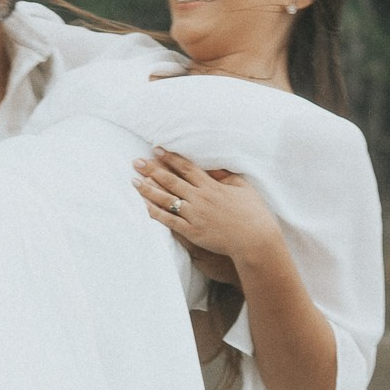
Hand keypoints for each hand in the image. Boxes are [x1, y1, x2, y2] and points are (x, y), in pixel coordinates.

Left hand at [134, 150, 281, 267]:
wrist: (255, 239)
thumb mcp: (243, 187)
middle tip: (136, 161)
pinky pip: (170, 221)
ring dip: (148, 189)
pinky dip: (156, 213)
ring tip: (134, 181)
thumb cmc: (254, 213)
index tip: (157, 150)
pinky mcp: (193, 232)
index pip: (187, 168)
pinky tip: (144, 206)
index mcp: (212, 186)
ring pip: (167, 199)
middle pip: (171, 181)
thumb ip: (225, 177)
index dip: (170, 158)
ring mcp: (195, 215)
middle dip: (152, 169)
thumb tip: (212, 168)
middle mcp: (200, 198)